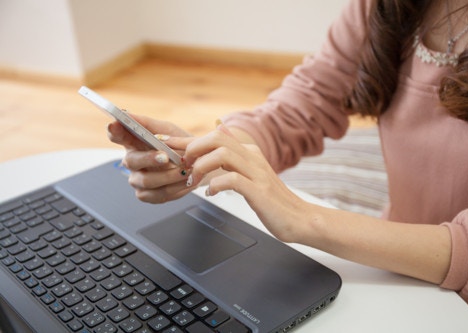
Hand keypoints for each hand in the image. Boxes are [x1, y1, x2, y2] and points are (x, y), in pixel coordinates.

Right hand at [107, 114, 194, 201]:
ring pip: (146, 180)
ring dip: (168, 175)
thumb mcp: (166, 129)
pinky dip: (175, 187)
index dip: (114, 131)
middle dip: (149, 158)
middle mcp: (132, 162)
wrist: (198, 164)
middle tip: (166, 156)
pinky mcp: (148, 195)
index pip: (117, 135)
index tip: (115, 124)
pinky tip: (186, 180)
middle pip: (131, 161)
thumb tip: (126, 113)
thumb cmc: (178, 144)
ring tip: (185, 170)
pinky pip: (158, 194)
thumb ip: (146, 123)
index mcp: (133, 142)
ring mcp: (138, 180)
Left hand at [183, 123, 310, 242]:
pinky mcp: (259, 191)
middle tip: (182, 165)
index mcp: (249, 152)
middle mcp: (252, 157)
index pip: (214, 136)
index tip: (164, 142)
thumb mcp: (252, 172)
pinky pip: (232, 179)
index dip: (186, 140)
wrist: (299, 218)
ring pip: (222, 155)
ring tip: (194, 181)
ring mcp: (257, 173)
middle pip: (217, 137)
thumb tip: (220, 129)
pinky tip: (211, 193)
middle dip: (192, 148)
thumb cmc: (272, 200)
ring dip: (201, 167)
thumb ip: (235, 154)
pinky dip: (216, 185)